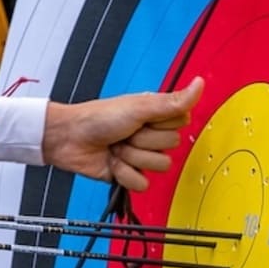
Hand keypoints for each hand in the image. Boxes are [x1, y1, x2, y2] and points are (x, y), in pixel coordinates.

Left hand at [41, 77, 203, 191]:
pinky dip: (124, 173)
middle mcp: (150, 136)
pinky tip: (112, 162)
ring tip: (117, 147)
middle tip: (125, 132)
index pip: (181, 124)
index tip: (145, 117)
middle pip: (170, 147)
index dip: (162, 123)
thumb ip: (172, 101)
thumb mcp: (138, 107)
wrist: (69, 139)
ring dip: (132, 157)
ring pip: (158, 166)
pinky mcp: (129, 174)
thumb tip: (199, 84)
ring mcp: (140, 156)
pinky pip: (142, 183)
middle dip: (144, 140)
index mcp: (155, 116)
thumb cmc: (98, 117)